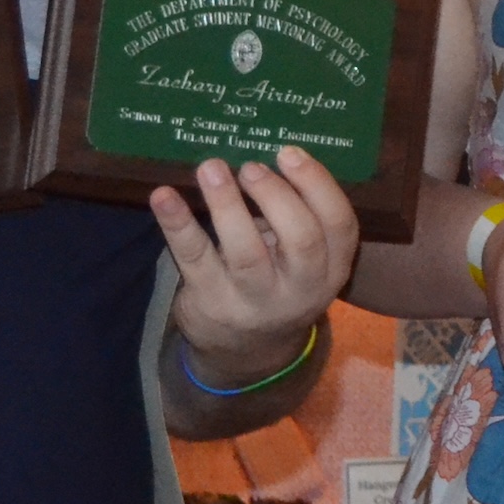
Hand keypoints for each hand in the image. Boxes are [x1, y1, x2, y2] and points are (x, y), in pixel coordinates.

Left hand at [156, 147, 361, 382]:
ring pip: (246, 254)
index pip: (339, 226)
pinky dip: (178, 225)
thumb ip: (296, 216)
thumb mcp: (303, 260)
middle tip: (251, 167)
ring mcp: (254, 300)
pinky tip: (164, 195)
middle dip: (277, 197)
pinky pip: (194, 260)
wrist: (246, 351)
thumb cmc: (278, 281)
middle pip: (302, 241)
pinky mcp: (211, 302)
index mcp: (332, 269)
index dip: (319, 185)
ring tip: (211, 167)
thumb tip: (264, 154)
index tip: (289, 152)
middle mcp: (300, 289)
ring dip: (227, 206)